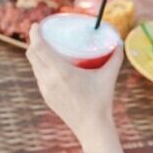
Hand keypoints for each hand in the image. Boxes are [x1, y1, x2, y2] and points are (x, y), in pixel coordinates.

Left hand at [26, 23, 122, 139]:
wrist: (92, 127)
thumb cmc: (101, 101)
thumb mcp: (108, 77)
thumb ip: (115, 59)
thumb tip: (119, 44)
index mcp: (62, 72)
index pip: (39, 47)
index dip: (34, 34)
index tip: (37, 25)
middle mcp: (49, 79)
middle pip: (32, 54)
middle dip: (34, 42)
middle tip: (43, 34)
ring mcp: (46, 89)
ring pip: (34, 66)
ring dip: (36, 54)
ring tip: (45, 48)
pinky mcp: (47, 96)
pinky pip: (39, 76)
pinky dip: (41, 67)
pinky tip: (49, 66)